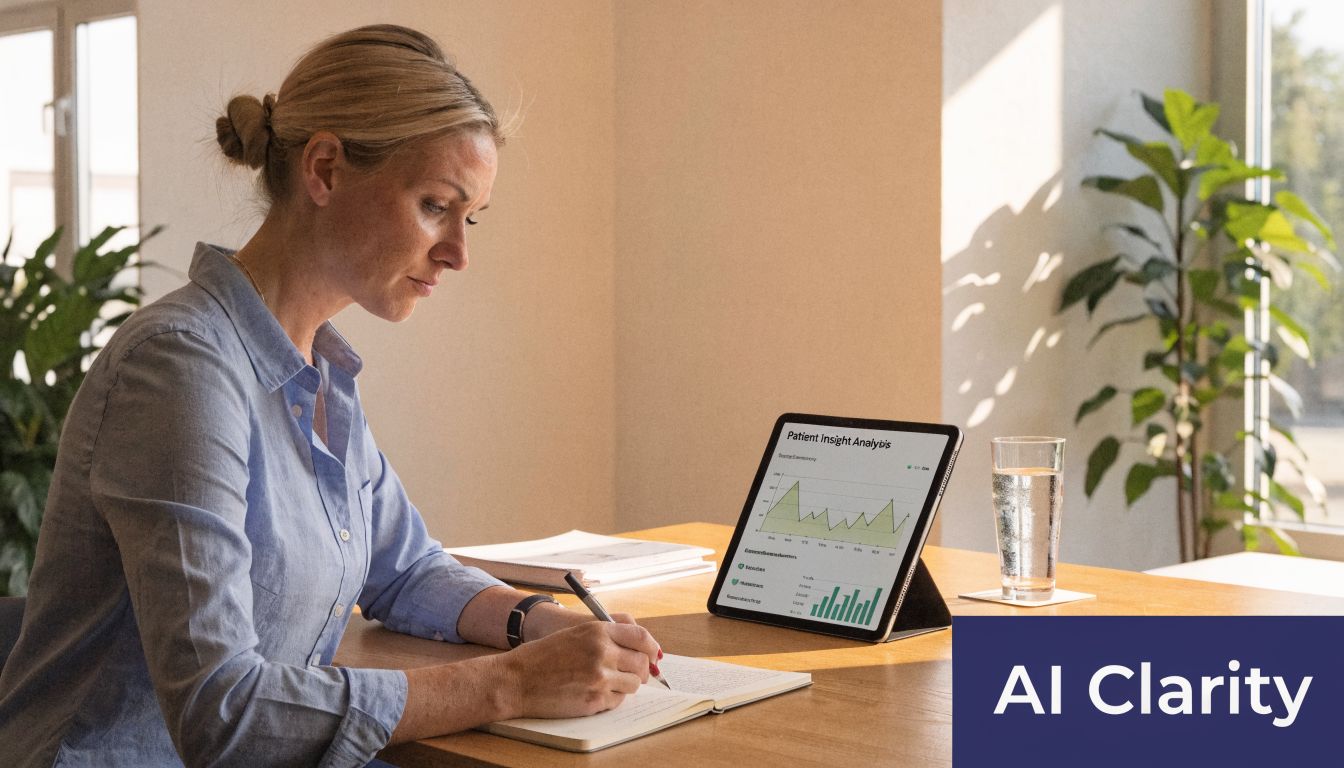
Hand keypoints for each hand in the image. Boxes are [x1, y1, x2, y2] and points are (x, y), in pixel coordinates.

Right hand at [496, 620, 660, 719]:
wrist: (516, 680)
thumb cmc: (542, 656)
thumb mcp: (575, 635)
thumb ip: (605, 638)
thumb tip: (639, 650)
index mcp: (598, 631)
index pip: (641, 636)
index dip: (651, 647)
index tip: (653, 654)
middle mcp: (602, 652)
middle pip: (641, 662)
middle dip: (641, 670)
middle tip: (634, 673)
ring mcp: (599, 678)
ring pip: (633, 684)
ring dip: (626, 685)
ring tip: (607, 683)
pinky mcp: (594, 700)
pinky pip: (617, 701)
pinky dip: (611, 699)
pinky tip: (594, 693)